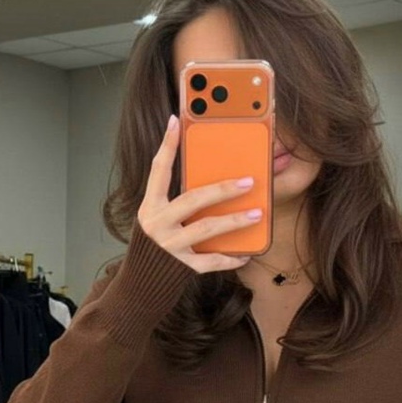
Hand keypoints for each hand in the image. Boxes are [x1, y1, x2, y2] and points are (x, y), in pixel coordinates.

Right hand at [137, 114, 261, 273]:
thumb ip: (177, 197)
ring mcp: (169, 246)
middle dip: (222, 190)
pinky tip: (247, 254)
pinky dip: (231, 258)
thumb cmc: (159, 241)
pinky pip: (211, 261)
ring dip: (234, 221)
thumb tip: (207, 174)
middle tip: (249, 181)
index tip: (176, 121)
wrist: (144, 281)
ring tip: (257, 214)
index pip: (159, 170)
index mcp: (150, 205)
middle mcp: (157, 224)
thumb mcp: (160, 216)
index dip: (167, 146)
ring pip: (206, 229)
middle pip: (192, 200)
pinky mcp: (182, 267)